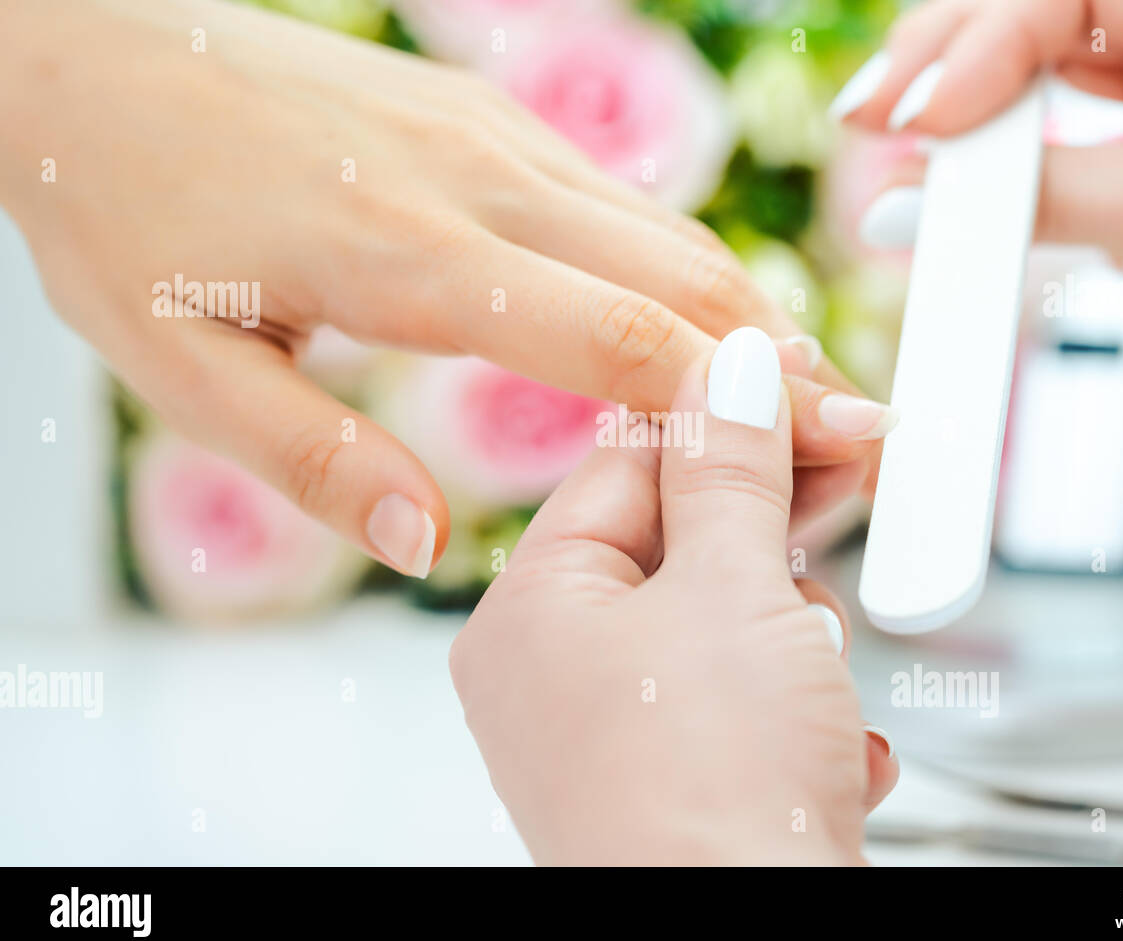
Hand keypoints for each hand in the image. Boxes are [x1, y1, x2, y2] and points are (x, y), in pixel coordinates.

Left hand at [0, 0, 893, 577]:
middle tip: (868, 435)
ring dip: (750, 315)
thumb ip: (312, 461)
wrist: (93, 52)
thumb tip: (424, 547)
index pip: (618, 337)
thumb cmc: (125, 209)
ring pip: (666, 230)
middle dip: (786, 364)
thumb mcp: (181, 367)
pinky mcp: (492, 124)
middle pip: (679, 276)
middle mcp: (476, 181)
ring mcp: (494, 139)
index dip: (738, 401)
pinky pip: (621, 203)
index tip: (837, 446)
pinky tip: (713, 320)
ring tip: (812, 395)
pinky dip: (689, 271)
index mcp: (404, 254)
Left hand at [450, 329, 897, 864]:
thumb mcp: (732, 594)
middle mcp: (560, 672)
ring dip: (798, 637)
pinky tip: (834, 753)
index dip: (729, 418)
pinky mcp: (685, 786)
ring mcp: (621, 735)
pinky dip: (805, 717)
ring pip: (728, 625)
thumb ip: (732, 468)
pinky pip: (751, 705)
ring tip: (820, 677)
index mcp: (533, 610)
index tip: (813, 391)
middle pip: (681, 540)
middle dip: (774, 534)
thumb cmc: (711, 797)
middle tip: (851, 482)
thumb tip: (728, 367)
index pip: (628, 460)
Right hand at [831, 0, 1122, 371]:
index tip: (914, 120)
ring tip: (910, 151)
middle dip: (953, 65)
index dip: (977, 46)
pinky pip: (1068, 112)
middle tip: (879, 122)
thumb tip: (909, 206)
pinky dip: (1014, 146)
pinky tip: (969, 168)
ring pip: (1046, 54)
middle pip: (1041, 7)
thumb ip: (1031, 198)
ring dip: (973, 107)